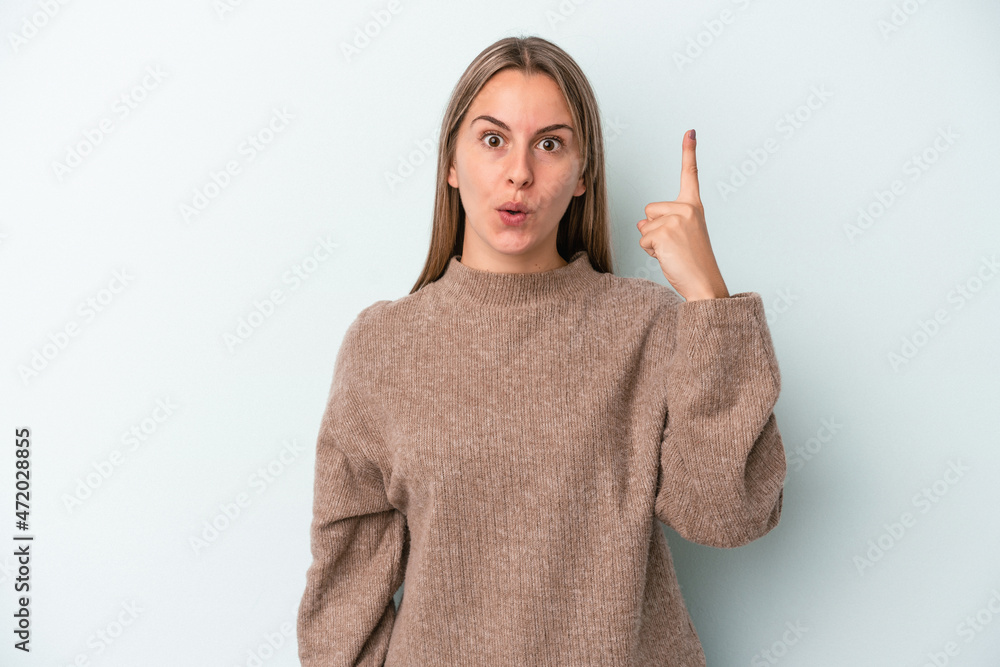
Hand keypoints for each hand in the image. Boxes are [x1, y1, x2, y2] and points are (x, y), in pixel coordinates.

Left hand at [636, 130, 728, 300]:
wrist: (704, 284)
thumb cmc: (693, 264)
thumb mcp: (680, 236)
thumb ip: (663, 222)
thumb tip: (642, 222)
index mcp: (694, 207)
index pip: (690, 175)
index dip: (689, 152)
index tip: (690, 131)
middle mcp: (687, 209)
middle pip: (649, 210)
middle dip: (654, 229)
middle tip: (675, 246)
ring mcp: (677, 219)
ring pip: (644, 226)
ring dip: (652, 242)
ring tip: (673, 252)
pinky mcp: (665, 232)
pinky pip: (643, 240)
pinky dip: (651, 252)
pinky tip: (669, 257)